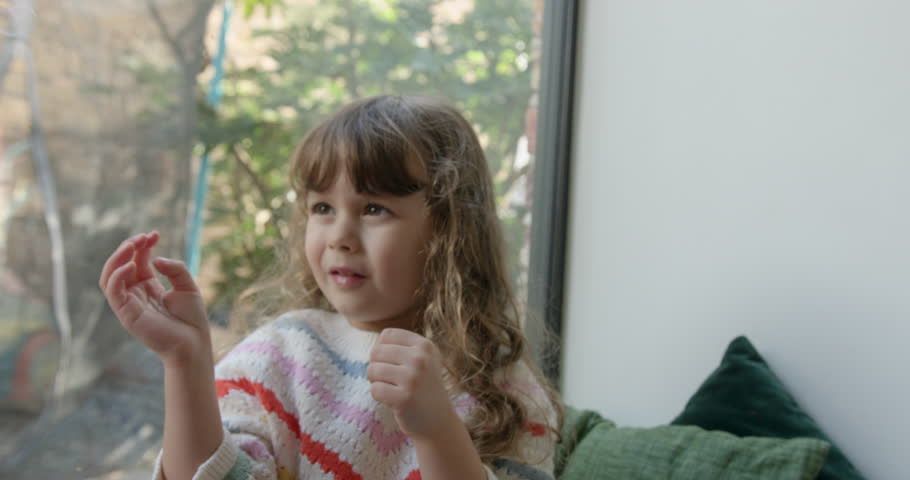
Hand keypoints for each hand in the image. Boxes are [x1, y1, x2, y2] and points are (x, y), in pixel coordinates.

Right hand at [99, 231, 210, 365]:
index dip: (142, 245)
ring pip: (109, 276)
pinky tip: (132, 264)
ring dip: (118, 257)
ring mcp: (128, 303)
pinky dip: (118, 275)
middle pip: (120, 265)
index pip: (137, 259)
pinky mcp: (126, 313)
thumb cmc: (191, 319)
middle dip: (128, 247)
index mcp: (148, 286)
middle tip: (143, 237)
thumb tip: (155, 259)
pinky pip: (113, 291)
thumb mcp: (188, 286)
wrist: (193, 344)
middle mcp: (135, 293)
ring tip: (132, 244)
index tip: (154, 234)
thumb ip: (175, 269)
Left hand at [367, 328, 455, 438]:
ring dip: (376, 381)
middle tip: (390, 379)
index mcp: (425, 345)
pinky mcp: (404, 398)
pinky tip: (393, 400)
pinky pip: (375, 390)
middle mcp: (421, 359)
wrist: (437, 419)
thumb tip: (376, 343)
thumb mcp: (423, 358)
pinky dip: (379, 396)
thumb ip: (401, 345)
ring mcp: (413, 379)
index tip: (394, 363)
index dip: (383, 349)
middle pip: (376, 352)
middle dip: (377, 366)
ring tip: (392, 389)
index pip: (386, 335)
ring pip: (373, 370)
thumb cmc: (423, 385)